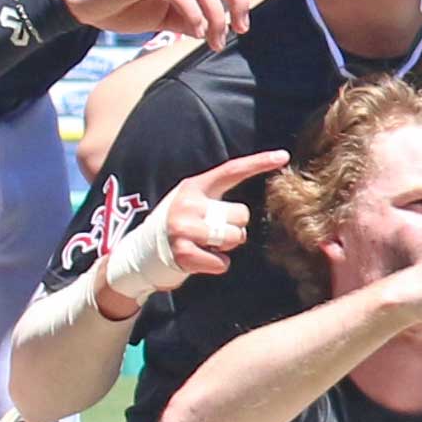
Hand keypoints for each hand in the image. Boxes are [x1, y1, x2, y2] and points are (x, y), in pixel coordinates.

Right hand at [106, 150, 288, 302]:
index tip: (283, 156)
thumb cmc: (174, 229)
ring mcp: (184, 228)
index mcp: (193, 187)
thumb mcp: (189, 204)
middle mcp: (188, 203)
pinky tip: (198, 260)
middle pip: (241, 215)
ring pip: (235, 238)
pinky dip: (216, 265)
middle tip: (210, 234)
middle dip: (234, 228)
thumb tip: (245, 210)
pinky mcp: (184, 253)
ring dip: (226, 248)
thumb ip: (213, 200)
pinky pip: (223, 262)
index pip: (231, 171)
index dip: (258, 163)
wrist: (137, 256)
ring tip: (204, 246)